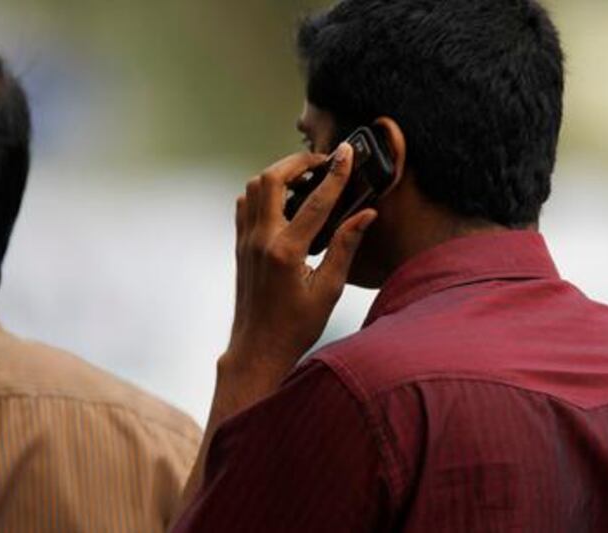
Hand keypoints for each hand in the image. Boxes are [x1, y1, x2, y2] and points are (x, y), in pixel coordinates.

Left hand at [226, 143, 376, 378]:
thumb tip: (366, 215)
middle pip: (273, 178)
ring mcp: (246, 241)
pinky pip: (246, 203)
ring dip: (280, 173)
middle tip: (323, 160)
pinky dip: (264, 190)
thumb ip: (345, 246)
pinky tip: (284, 198)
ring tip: (306, 175)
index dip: (336, 173)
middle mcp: (261, 240)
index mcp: (286, 252)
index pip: (316, 201)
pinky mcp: (241, 245)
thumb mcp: (329, 289)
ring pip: (255, 186)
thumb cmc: (295, 326)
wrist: (258, 348)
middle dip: (299, 161)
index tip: (348, 153)